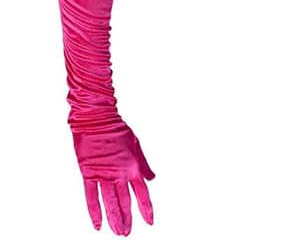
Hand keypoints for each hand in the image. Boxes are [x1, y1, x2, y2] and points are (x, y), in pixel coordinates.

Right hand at [72, 118, 155, 234]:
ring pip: (110, 203)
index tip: (150, 221)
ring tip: (118, 232)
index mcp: (132, 166)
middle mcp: (119, 173)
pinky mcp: (88, 174)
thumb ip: (143, 164)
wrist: (96, 118)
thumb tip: (151, 178)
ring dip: (115, 219)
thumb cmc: (117, 128)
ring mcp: (103, 175)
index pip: (142, 193)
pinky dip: (95, 212)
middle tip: (127, 233)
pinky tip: (98, 225)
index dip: (146, 209)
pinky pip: (91, 197)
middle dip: (128, 219)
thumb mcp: (136, 144)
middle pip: (126, 202)